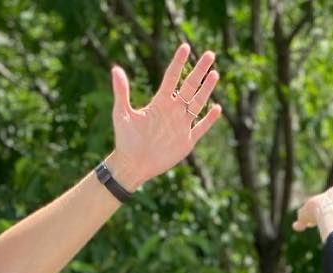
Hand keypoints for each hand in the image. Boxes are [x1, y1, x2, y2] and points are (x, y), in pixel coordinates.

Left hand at [107, 44, 222, 190]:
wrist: (132, 165)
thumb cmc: (125, 140)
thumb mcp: (121, 114)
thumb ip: (121, 92)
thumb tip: (115, 69)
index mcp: (159, 102)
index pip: (172, 77)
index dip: (178, 62)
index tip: (185, 46)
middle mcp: (172, 111)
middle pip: (189, 86)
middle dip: (199, 70)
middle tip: (209, 54)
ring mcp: (181, 125)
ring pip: (197, 103)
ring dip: (206, 90)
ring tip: (215, 74)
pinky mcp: (187, 141)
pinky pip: (201, 128)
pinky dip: (209, 119)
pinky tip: (217, 108)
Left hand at [292, 182, 332, 235]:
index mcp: (326, 199)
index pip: (323, 202)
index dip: (322, 207)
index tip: (321, 210)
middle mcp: (316, 203)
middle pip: (312, 208)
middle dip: (312, 213)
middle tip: (311, 219)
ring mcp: (309, 210)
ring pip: (303, 214)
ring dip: (303, 220)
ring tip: (299, 224)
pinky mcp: (304, 216)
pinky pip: (300, 222)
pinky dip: (298, 225)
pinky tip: (296, 227)